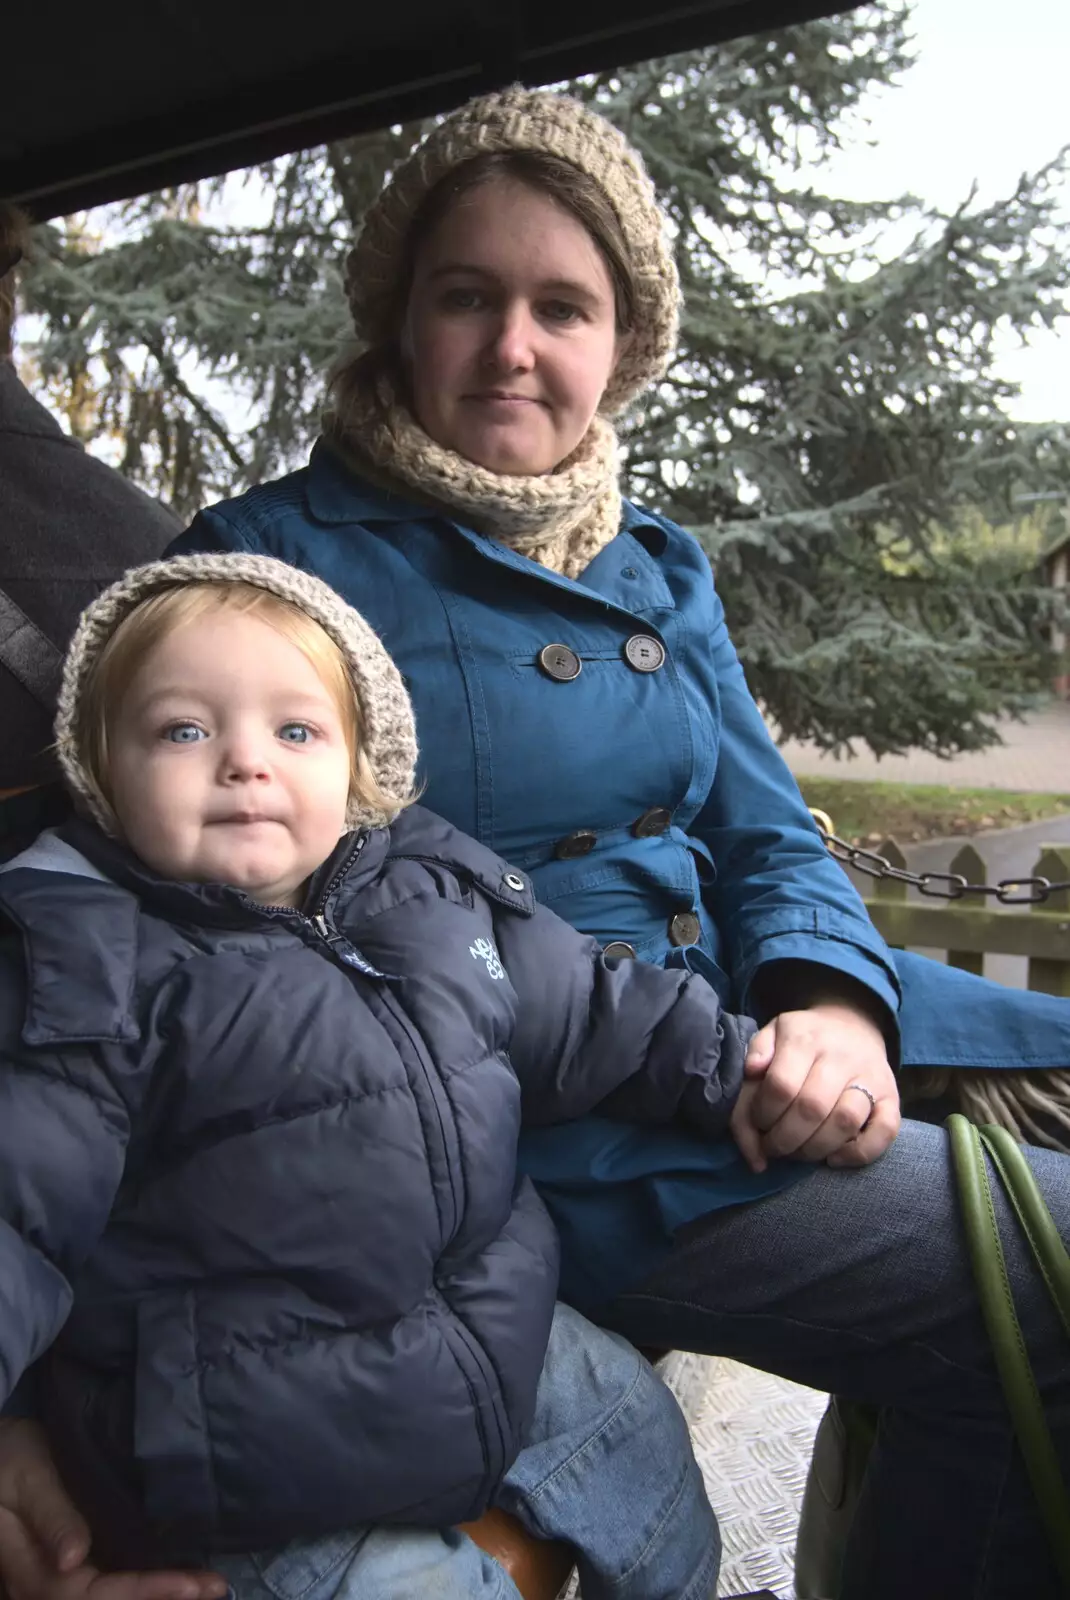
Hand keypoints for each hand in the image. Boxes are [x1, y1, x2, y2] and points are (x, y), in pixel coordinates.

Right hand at [0, 1420, 225, 1599]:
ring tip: (208, 1588)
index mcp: (32, 1569)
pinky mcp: (72, 1568)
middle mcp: (46, 1586)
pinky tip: (177, 1581)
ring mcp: (58, 1580)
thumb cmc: (9, 1458)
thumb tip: (72, 1558)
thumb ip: (50, 1516)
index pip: (94, 1595)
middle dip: (161, 1599)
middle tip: (216, 1587)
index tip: (189, 1584)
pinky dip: (143, 1587)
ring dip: (157, 1596)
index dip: (143, 1592)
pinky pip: (108, 1587)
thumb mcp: (26, 1477)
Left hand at [730, 1002, 899, 1173]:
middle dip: (785, 1139)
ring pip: (845, 1122)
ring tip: (798, 1153)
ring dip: (815, 1149)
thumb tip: (752, 1072)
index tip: (759, 1123)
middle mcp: (841, 1056)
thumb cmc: (805, 1039)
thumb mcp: (773, 1032)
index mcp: (805, 1039)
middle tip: (774, 1147)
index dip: (764, 1114)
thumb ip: (756, 1053)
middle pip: (811, 1108)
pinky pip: (886, 1131)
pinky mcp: (893, 1096)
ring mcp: (871, 1077)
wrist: (853, 1025)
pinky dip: (859, 1153)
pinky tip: (834, 1159)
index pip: (781, 1085)